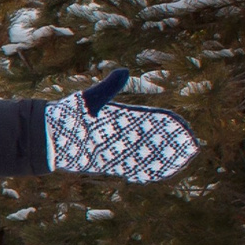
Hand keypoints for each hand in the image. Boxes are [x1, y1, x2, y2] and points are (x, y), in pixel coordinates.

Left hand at [44, 69, 197, 181]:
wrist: (50, 138)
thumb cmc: (70, 117)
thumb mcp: (91, 100)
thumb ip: (108, 88)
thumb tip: (125, 71)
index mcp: (122, 118)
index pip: (151, 120)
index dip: (168, 123)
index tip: (183, 125)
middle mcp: (122, 134)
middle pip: (153, 139)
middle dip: (173, 142)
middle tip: (194, 146)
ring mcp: (117, 149)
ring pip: (146, 154)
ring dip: (164, 157)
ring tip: (184, 160)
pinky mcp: (109, 163)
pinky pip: (133, 168)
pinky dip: (147, 171)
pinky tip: (160, 173)